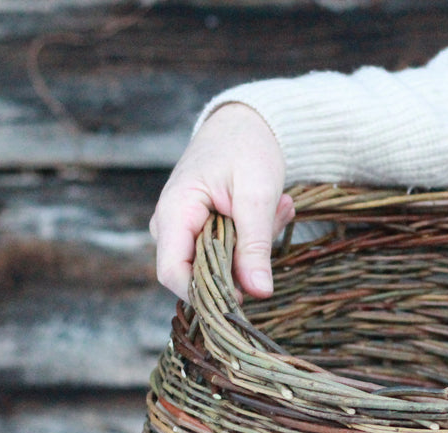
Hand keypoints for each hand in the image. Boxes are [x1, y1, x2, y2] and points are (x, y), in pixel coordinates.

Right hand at [150, 103, 294, 301]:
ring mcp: (184, 230)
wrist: (244, 123)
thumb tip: (258, 293)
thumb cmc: (246, 148)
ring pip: (220, 264)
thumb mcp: (257, 196)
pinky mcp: (202, 231)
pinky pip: (228, 252)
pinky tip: (272, 208)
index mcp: (174, 212)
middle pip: (201, 272)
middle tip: (275, 218)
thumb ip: (254, 246)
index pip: (173, 274)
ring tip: (277, 206)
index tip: (245, 294)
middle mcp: (170, 226)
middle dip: (245, 259)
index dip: (207, 293)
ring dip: (256, 244)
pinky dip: (255, 237)